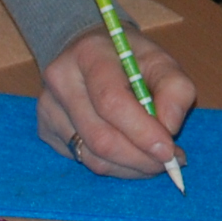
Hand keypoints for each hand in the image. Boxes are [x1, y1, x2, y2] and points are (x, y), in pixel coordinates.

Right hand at [38, 23, 195, 175]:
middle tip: (168, 162)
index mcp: (90, 53)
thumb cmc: (130, 59)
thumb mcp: (162, 61)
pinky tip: (131, 155)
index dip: (142, 132)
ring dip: (131, 167)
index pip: (111, 102)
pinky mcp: (46, 129)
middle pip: (100, 137)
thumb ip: (175, 90)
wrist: (91, 52)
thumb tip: (169, 129)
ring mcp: (48, 106)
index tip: (168, 150)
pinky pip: (84, 161)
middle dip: (140, 158)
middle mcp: (61, 79)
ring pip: (92, 157)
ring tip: (154, 160)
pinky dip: (115, 167)